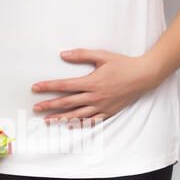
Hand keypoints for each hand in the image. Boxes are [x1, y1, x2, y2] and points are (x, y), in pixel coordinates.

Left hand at [31, 48, 162, 126]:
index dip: (48, 87)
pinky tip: (69, 125)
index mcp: (91, 82)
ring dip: (60, 118)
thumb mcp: (102, 55)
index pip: (64, 85)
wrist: (144, 76)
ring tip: (47, 121)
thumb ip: (82, 54)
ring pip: (76, 115)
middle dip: (49, 105)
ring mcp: (101, 106)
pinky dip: (79, 124)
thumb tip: (63, 54)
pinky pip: (91, 121)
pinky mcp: (108, 112)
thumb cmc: (123, 64)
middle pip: (66, 102)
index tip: (35, 88)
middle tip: (35, 108)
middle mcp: (95, 96)